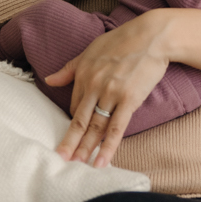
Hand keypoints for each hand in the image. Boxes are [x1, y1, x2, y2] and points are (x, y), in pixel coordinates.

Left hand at [45, 11, 172, 167]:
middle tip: (60, 161)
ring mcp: (111, 93)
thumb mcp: (91, 50)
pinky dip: (108, 146)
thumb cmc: (123, 40)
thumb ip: (70, 68)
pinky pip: (116, 128)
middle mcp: (94, 85)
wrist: (152, 35)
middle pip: (80, 121)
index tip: (72, 138)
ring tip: (78, 166)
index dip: (75, 123)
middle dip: (70, 143)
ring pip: (96, 127)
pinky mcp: (129, 99)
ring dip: (86, 149)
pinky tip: (101, 161)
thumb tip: (49, 80)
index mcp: (83, 74)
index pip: (75, 106)